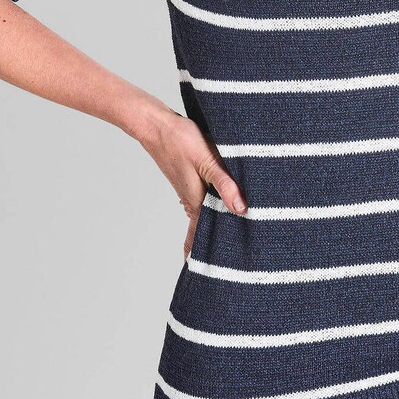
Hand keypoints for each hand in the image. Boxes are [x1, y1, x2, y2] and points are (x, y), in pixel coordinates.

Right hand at [133, 101, 246, 258]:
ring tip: (229, 240)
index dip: (210, 254)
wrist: (156, 125)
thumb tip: (241, 209)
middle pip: (205, 229)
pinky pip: (204, 199)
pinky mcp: (190, 178)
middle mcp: (192, 200)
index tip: (215, 274)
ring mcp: (190, 190)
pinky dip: (213, 207)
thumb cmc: (180, 141)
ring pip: (204, 214)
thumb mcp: (208, 161)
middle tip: (230, 264)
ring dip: (215, 226)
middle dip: (215, 244)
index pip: (203, 236)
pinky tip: (221, 206)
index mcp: (196, 201)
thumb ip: (225, 184)